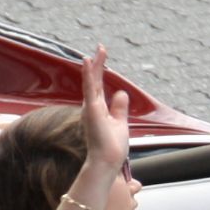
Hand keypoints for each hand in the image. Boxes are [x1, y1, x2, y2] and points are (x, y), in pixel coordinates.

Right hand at [69, 47, 136, 209]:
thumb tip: (122, 93)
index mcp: (98, 109)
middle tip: (101, 47)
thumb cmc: (112, 147)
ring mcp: (91, 108)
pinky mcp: (92, 110)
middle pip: (95, 80)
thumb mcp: (120, 122)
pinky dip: (88, 75)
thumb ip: (119, 107)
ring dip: (94, 65)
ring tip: (96, 51)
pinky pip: (90, 89)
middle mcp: (92, 106)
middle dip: (98, 63)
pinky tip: (87, 62)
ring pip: (91, 82)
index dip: (100, 70)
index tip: (102, 55)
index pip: (99, 85)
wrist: (107, 162)